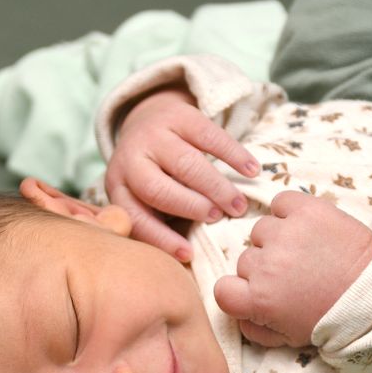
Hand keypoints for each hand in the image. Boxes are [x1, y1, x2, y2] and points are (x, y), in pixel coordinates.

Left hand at [105, 85, 259, 260]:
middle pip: (158, 189)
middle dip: (191, 206)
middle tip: (218, 217)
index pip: (136, 218)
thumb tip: (190, 257)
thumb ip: (160, 220)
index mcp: (119, 188)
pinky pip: (209, 135)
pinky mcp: (178, 115)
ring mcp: (153, 135)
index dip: (161, 239)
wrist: (148, 120)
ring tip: (238, 204)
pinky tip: (252, 170)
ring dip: (215, 186)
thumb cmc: (154, 175)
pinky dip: (234, 154)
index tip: (188, 254)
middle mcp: (130, 160)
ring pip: (184, 163)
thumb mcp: (144, 198)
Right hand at [214, 191, 371, 347]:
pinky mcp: (305, 210)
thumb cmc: (335, 317)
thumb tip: (239, 315)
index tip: (255, 291)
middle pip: (246, 260)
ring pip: (262, 231)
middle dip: (265, 268)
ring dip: (277, 239)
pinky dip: (289, 212)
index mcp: (258, 300)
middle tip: (294, 275)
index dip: (237, 290)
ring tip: (305, 251)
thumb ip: (255, 330)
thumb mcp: (289, 338)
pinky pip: (281, 203)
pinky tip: (305, 227)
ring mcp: (284, 234)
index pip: (222, 290)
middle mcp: (265, 265)